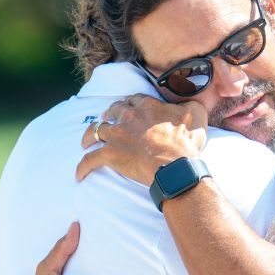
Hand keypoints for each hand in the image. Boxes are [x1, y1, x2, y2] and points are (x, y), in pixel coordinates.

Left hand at [76, 94, 206, 185]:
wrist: (175, 165)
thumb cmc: (186, 143)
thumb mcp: (196, 115)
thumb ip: (191, 104)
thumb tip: (190, 102)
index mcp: (146, 106)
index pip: (133, 99)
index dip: (129, 103)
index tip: (128, 107)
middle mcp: (128, 117)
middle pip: (112, 111)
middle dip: (108, 114)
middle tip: (106, 118)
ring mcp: (117, 135)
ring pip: (96, 131)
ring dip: (89, 136)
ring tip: (86, 142)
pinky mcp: (110, 155)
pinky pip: (90, 160)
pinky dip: (83, 167)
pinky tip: (78, 175)